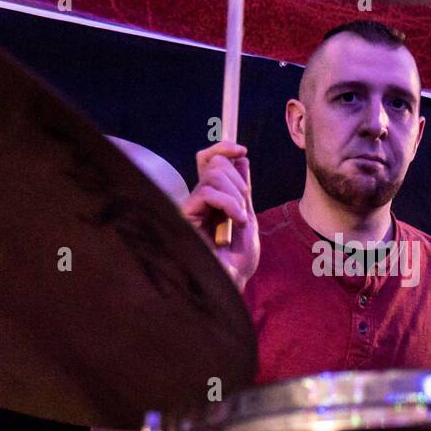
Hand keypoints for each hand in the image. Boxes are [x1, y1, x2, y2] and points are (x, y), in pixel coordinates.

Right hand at [181, 142, 259, 289]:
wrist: (230, 282)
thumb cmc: (237, 260)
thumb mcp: (246, 217)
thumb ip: (242, 189)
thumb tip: (241, 158)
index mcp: (211, 199)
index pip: (207, 160)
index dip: (222, 148)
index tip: (242, 151)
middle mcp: (197, 200)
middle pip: (214, 162)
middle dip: (238, 181)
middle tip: (242, 209)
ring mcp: (189, 206)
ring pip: (213, 174)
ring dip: (235, 195)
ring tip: (239, 221)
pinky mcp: (183, 215)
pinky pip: (208, 191)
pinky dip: (228, 202)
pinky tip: (235, 221)